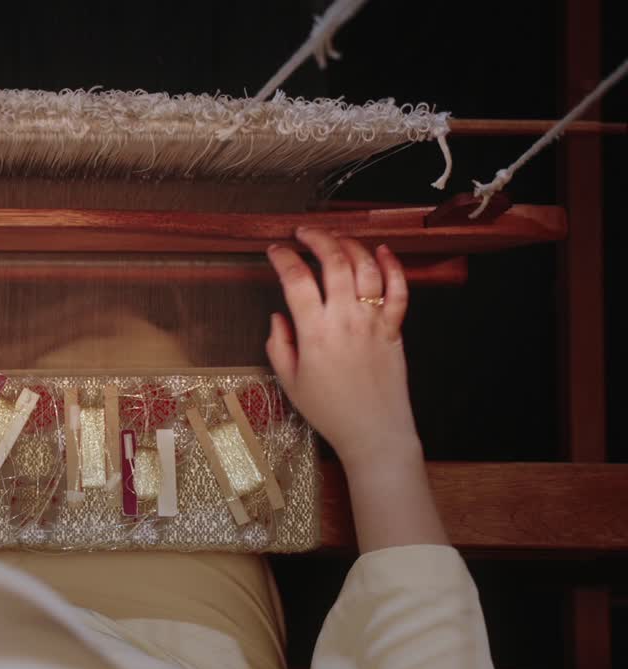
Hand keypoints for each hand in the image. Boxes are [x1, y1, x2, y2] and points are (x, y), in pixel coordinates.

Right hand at [264, 228, 419, 468]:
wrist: (373, 431)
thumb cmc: (329, 410)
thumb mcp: (289, 381)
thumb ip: (278, 345)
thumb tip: (278, 317)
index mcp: (314, 332)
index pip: (296, 280)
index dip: (283, 258)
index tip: (274, 251)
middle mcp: (346, 319)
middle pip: (334, 261)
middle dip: (316, 238)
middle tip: (303, 233)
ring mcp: (373, 321)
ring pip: (366, 267)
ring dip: (349, 245)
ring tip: (335, 238)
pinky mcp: (394, 328)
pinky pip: (399, 289)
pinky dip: (392, 265)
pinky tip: (380, 251)